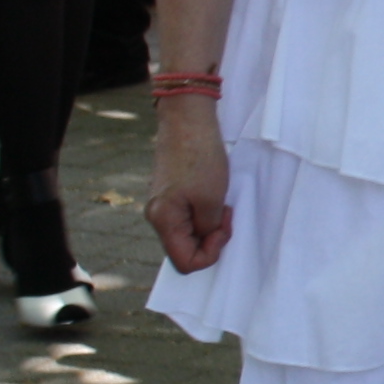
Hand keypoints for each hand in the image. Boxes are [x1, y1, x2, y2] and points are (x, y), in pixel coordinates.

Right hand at [146, 104, 232, 270]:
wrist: (187, 120)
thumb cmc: (200, 157)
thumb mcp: (211, 199)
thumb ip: (208, 229)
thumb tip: (205, 239)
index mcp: (163, 221)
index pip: (185, 263)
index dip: (210, 254)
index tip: (222, 228)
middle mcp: (157, 216)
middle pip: (185, 249)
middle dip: (211, 239)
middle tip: (226, 214)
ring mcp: (163, 204)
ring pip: (188, 233)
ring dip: (209, 226)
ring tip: (221, 203)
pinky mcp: (170, 193)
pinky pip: (187, 217)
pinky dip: (204, 214)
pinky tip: (214, 197)